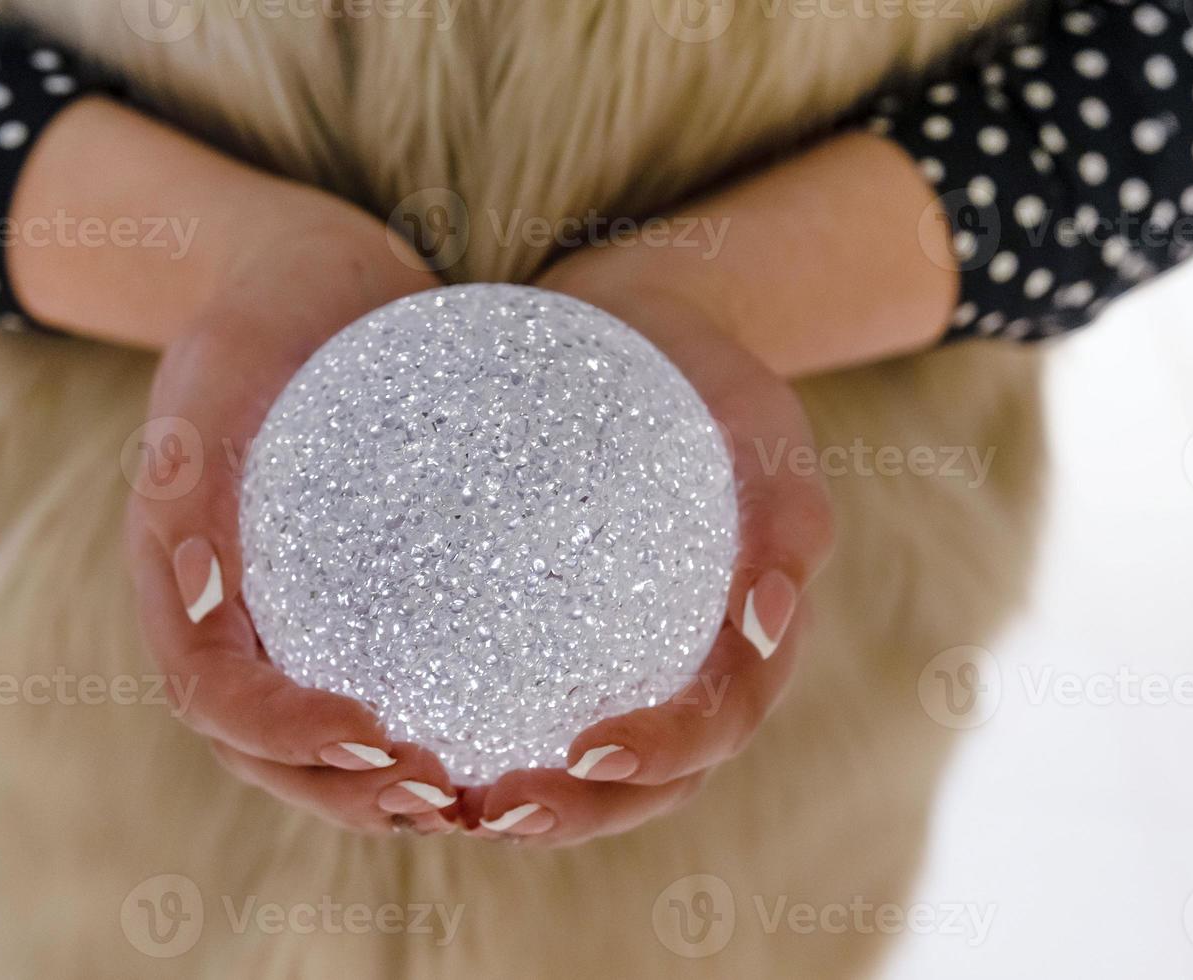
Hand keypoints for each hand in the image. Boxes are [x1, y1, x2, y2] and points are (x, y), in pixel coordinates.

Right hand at [125, 206, 464, 834]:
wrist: (312, 276)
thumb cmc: (261, 311)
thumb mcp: (219, 366)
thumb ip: (187, 478)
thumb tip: (196, 599)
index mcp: (178, 580)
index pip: (215, 695)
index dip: (283, 736)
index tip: (373, 737)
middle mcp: (229, 617)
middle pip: (268, 751)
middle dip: (346, 795)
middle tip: (443, 798)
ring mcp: (291, 615)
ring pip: (325, 740)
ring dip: (389, 789)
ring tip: (475, 799)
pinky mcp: (356, 600)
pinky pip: (387, 677)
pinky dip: (435, 722)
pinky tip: (511, 732)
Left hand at [459, 260, 835, 845]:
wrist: (638, 333)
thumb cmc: (705, 375)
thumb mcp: (760, 420)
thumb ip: (782, 516)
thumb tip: (766, 625)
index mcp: (746, 634)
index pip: (717, 721)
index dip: (663, 754)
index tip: (589, 750)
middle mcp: (688, 667)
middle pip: (648, 781)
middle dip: (581, 812)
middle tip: (499, 811)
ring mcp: (625, 660)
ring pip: (587, 769)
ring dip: (530, 803)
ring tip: (448, 806)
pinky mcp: (562, 641)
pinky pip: (527, 704)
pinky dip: (484, 737)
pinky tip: (409, 736)